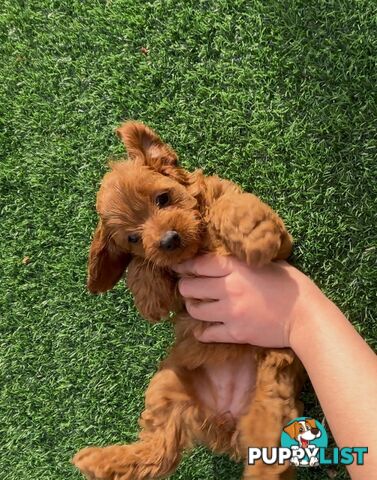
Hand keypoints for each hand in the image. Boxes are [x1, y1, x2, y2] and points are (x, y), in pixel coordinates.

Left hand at [172, 254, 327, 347]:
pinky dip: (202, 332)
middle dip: (185, 287)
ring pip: (195, 310)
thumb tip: (224, 261)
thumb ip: (243, 262)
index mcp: (236, 267)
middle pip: (190, 287)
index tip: (178, 268)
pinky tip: (203, 330)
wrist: (306, 317)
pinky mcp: (235, 333)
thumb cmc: (291, 285)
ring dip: (193, 308)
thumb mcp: (266, 264)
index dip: (185, 266)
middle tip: (188, 289)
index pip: (199, 264)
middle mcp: (228, 288)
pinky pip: (207, 333)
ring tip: (197, 307)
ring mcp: (230, 312)